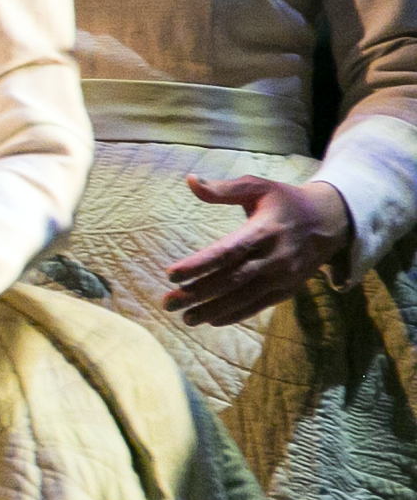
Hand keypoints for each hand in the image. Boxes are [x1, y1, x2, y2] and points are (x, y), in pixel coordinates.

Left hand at [163, 173, 351, 325]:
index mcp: (265, 230)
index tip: (170, 275)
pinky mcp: (289, 288)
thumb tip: (191, 181)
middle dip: (198, 293)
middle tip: (168, 303)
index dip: (199, 265)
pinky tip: (211, 319)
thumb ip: (224, 189)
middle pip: (232, 279)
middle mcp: (276, 256)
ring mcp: (284, 275)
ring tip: (185, 318)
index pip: (227, 251)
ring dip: (212, 309)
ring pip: (244, 297)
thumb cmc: (285, 202)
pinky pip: (259, 305)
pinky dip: (235, 314)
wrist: (331, 221)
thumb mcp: (259, 187)